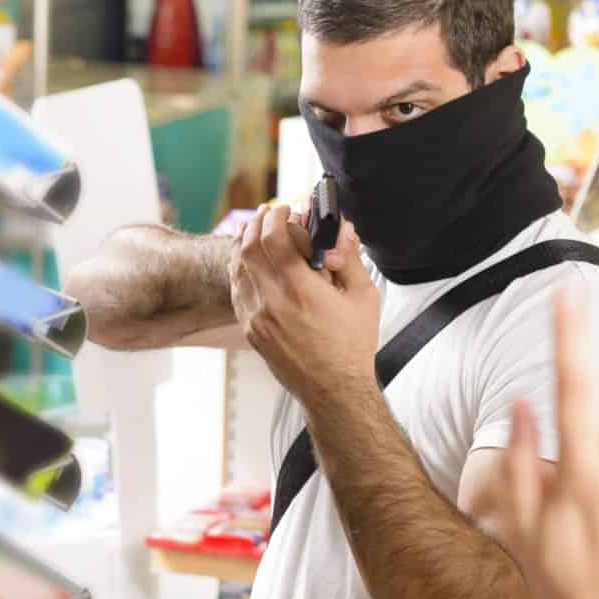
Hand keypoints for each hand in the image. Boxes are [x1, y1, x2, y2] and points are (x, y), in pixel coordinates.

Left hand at [230, 203, 379, 403]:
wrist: (334, 390)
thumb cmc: (351, 347)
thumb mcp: (362, 296)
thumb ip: (349, 258)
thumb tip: (341, 230)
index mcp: (302, 291)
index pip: (273, 238)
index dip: (276, 216)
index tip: (285, 209)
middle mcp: (273, 303)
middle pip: (248, 247)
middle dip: (256, 223)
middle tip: (268, 213)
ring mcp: (257, 318)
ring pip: (237, 268)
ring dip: (244, 243)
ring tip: (255, 230)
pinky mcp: (251, 330)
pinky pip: (237, 290)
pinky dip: (240, 269)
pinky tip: (250, 261)